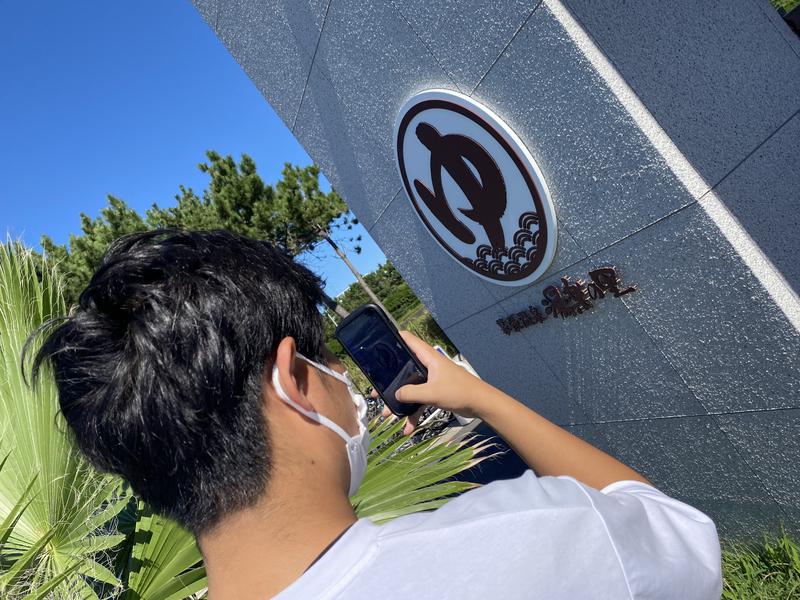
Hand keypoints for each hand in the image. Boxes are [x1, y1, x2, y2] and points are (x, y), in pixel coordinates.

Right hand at [373, 331, 491, 434]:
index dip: (394, 339)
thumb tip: (396, 395)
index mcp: (428, 358)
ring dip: (400, 402)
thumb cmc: (459, 391)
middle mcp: (429, 366)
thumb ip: (411, 393)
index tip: (379, 345)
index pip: (409, 340)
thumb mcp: (432, 393)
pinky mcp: (437, 392)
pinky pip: (420, 402)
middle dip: (390, 382)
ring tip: (386, 414)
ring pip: (411, 389)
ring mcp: (432, 380)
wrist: (481, 404)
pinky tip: (408, 428)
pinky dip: (414, 414)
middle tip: (376, 391)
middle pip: (404, 370)